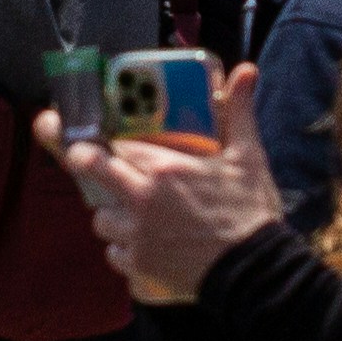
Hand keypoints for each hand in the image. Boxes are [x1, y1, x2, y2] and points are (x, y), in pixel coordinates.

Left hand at [43, 66, 282, 302]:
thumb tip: (246, 69)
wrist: (255, 271)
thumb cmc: (250, 210)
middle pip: (88, 173)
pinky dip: (124, 249)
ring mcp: (135, 238)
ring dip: (112, 213)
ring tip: (134, 212)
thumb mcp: (247, 155)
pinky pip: (115, 254)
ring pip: (101, 220)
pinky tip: (145, 245)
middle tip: (94, 165)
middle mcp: (140, 201)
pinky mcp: (139, 268)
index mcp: (161, 169)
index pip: (113, 145)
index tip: (107, 140)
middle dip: (85, 164)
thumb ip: (239, 111)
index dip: (107, 142)